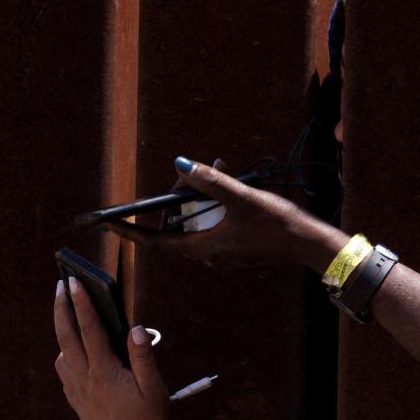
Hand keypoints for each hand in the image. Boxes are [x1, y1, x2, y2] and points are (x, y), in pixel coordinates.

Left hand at [50, 277, 167, 419]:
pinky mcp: (77, 404)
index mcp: (104, 373)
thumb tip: (135, 327)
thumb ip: (143, 357)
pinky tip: (76, 354)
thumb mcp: (155, 390)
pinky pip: (65, 373)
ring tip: (70, 316)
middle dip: (61, 309)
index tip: (74, 282)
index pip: (90, 330)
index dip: (82, 303)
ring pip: (62, 355)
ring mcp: (78, 393)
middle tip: (61, 285)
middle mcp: (85, 380)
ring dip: (62, 333)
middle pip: (66, 337)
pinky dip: (66, 356)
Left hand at [120, 159, 345, 270]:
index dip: (131, 232)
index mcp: (204, 247)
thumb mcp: (243, 196)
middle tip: (189, 175)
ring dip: (199, 199)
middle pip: (179, 227)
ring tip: (216, 171)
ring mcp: (223, 252)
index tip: (109, 226)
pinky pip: (214, 224)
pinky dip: (214, 205)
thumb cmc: (278, 223)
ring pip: (198, 223)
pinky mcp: (236, 247)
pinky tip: (230, 186)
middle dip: (177, 199)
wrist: (310, 243)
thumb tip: (180, 165)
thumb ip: (211, 181)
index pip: (156, 242)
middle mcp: (209, 255)